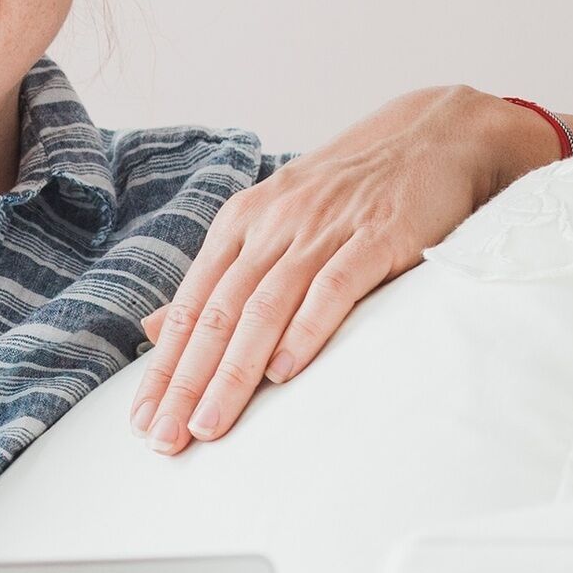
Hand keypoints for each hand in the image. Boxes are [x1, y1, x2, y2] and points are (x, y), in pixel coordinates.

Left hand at [127, 87, 557, 453]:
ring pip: (264, 307)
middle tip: (164, 438)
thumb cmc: (348, 193)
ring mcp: (323, 230)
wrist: (431, 134)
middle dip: (185, 382)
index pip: (190, 307)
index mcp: (240, 226)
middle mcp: (271, 227)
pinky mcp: (376, 236)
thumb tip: (156, 329)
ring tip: (209, 423)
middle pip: (216, 313)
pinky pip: (333, 286)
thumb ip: (219, 278)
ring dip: (233, 371)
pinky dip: (305, 329)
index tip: (141, 419)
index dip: (164, 367)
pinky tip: (282, 372)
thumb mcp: (272, 225)